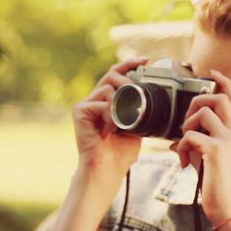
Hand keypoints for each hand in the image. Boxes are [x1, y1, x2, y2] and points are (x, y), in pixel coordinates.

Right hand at [72, 58, 148, 179]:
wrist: (107, 169)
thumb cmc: (120, 153)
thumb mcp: (137, 125)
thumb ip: (138, 108)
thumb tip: (150, 92)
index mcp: (106, 103)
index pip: (116, 75)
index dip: (129, 65)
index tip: (145, 61)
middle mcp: (94, 100)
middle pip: (111, 74)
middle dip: (128, 76)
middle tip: (138, 90)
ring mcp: (86, 105)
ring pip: (109, 87)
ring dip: (122, 104)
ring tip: (122, 123)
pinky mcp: (79, 110)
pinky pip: (102, 101)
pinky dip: (111, 115)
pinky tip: (110, 130)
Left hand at [174, 69, 230, 225]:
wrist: (229, 208)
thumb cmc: (220, 186)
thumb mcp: (214, 161)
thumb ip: (202, 146)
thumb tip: (176, 142)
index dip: (224, 82)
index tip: (211, 72)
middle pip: (218, 98)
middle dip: (197, 101)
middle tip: (187, 121)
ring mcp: (227, 141)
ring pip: (202, 112)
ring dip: (186, 126)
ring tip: (185, 146)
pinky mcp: (214, 151)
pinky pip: (189, 136)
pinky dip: (180, 148)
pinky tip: (183, 164)